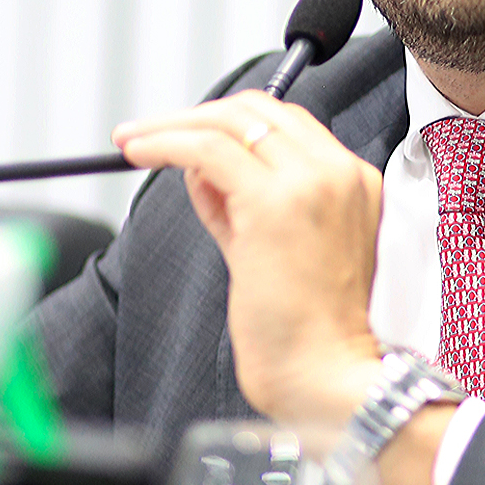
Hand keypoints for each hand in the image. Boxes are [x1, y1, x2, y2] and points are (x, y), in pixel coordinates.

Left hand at [113, 92, 385, 427]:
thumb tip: (198, 168)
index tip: (186, 132)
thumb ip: (237, 202)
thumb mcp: (270, 249)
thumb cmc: (307, 332)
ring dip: (171, 124)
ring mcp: (309, 183)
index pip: (286, 122)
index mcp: (352, 181)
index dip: (229, 120)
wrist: (325, 375)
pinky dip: (166, 142)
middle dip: (195, 113)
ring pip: (229, 120)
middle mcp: (337, 172)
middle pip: (258, 109)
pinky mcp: (272, 203)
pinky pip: (207, 149)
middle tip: (148, 131)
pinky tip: (140, 152)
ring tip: (132, 140)